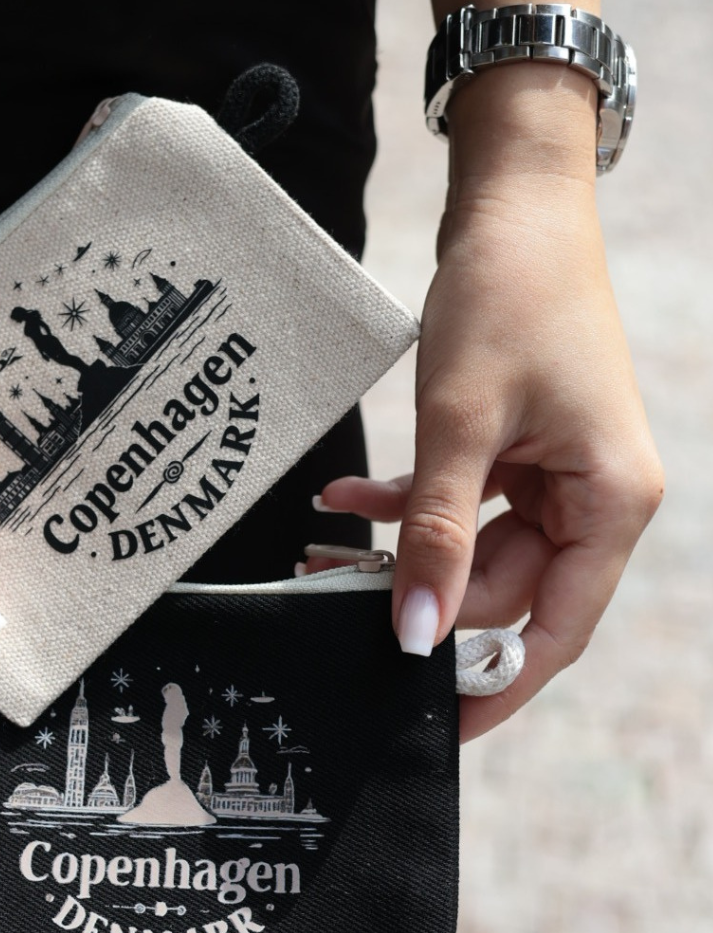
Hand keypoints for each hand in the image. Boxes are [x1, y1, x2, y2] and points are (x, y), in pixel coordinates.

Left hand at [313, 171, 662, 741]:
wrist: (514, 206)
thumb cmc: (509, 299)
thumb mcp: (461, 427)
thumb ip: (436, 536)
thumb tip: (414, 633)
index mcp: (610, 502)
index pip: (554, 629)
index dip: (494, 682)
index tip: (435, 727)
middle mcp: (593, 499)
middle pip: (504, 593)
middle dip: (422, 603)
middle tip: (336, 609)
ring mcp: (556, 476)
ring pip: (472, 553)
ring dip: (403, 554)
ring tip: (321, 556)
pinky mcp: (519, 452)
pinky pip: (461, 505)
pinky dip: (407, 507)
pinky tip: (343, 505)